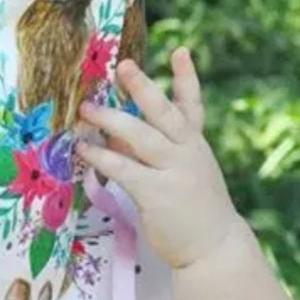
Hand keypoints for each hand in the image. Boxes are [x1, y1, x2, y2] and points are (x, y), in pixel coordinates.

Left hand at [76, 48, 240, 268]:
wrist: (214, 248)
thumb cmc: (193, 211)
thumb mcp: (181, 175)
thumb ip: (152, 154)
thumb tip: (116, 136)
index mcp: (195, 146)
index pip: (192, 106)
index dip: (186, 78)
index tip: (179, 51)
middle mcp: (188, 153)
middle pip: (165, 112)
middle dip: (143, 87)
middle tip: (124, 65)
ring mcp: (174, 172)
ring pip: (141, 137)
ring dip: (112, 120)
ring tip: (87, 109)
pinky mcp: (157, 194)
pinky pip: (125, 169)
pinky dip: (103, 158)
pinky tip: (85, 150)